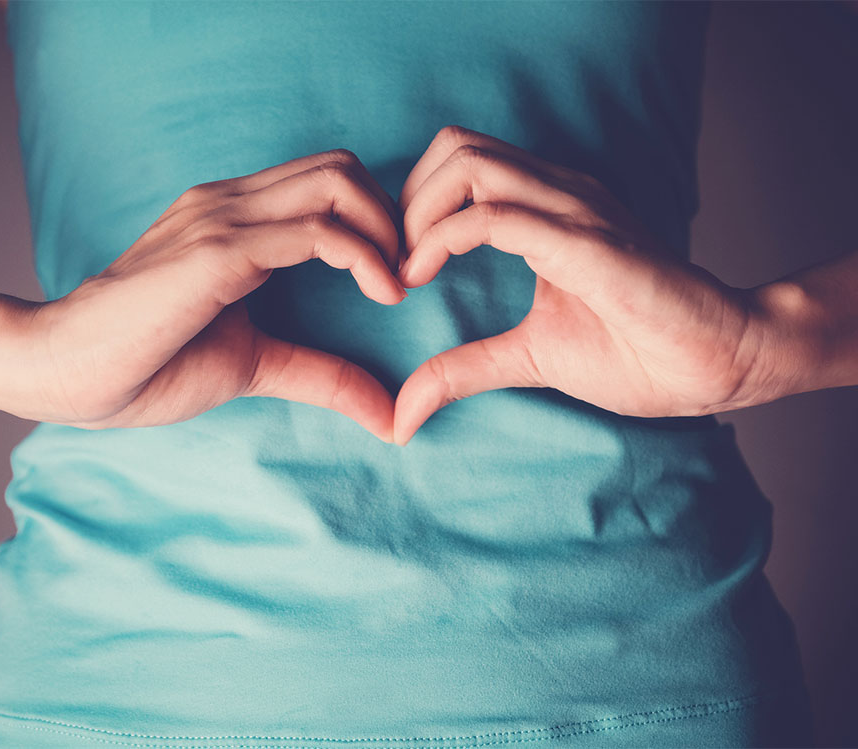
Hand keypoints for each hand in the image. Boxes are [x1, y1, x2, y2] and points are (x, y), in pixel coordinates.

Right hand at [26, 148, 406, 439]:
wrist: (64, 371)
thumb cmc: (147, 364)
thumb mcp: (254, 364)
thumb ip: (321, 375)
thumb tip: (387, 415)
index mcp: (235, 219)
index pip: (328, 180)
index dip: (377, 219)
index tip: (398, 276)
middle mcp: (231, 203)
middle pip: (343, 167)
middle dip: (393, 216)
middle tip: (407, 274)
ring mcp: (223, 220)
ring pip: (337, 184)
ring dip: (387, 230)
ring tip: (397, 285)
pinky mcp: (219, 252)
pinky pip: (316, 231)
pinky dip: (364, 255)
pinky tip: (383, 294)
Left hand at [393, 126, 764, 444]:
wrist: (717, 362)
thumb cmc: (637, 352)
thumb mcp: (528, 357)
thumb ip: (463, 370)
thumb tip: (403, 414)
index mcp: (548, 207)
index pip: (460, 162)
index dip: (413, 205)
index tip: (399, 267)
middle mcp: (558, 193)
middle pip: (455, 146)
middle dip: (406, 199)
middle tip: (396, 261)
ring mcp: (574, 210)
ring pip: (469, 164)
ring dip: (418, 212)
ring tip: (408, 269)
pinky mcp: (586, 242)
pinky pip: (497, 215)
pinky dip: (443, 238)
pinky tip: (423, 276)